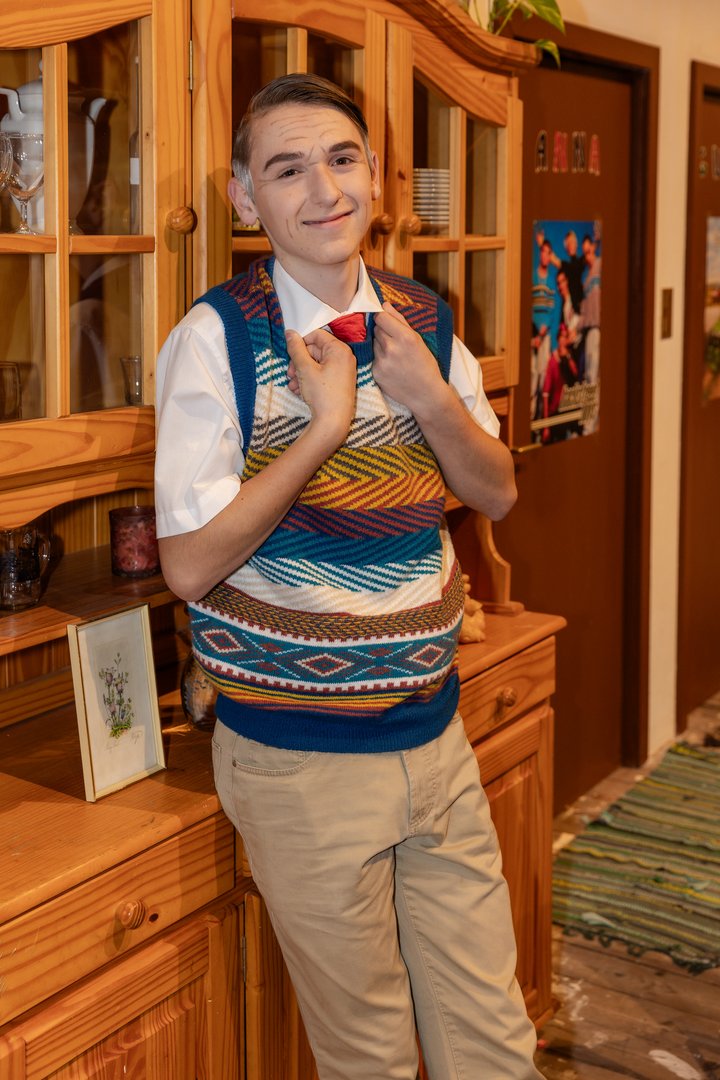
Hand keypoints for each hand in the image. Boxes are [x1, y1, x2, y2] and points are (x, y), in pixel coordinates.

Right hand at [285, 328, 356, 444]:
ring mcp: (343, 371)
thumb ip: (296, 349)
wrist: (333, 422)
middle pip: (315, 351)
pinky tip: (300, 391)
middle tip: (290, 373)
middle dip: (299, 362)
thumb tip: (290, 333)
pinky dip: (309, 380)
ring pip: (316, 365)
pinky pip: (322, 375)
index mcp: (339, 350)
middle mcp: (344, 358)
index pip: (317, 335)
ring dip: (301, 373)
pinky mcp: (339, 383)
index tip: (290, 354)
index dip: (301, 343)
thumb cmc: (322, 394)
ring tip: (293, 385)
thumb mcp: (305, 369)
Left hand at [372, 302, 444, 415]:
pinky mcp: (376, 372)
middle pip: (376, 329)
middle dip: (383, 332)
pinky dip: (379, 360)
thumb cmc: (425, 365)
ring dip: (380, 346)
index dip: (382, 317)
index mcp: (406, 337)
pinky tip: (391, 367)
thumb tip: (384, 304)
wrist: (425, 394)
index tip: (385, 320)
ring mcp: (382, 361)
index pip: (381, 316)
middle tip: (395, 342)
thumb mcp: (418, 340)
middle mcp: (392, 348)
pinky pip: (372, 358)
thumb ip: (400, 320)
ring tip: (395, 356)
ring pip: (373, 343)